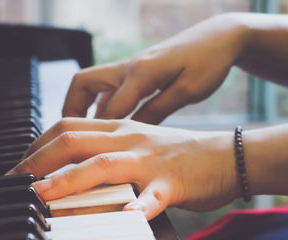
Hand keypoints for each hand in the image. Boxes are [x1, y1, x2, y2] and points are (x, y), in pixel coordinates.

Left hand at [7, 118, 237, 219]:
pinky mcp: (172, 182)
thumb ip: (109, 147)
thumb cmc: (178, 153)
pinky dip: (136, 207)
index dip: (39, 144)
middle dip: (40, 160)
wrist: (224, 155)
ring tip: (45, 194)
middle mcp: (130, 139)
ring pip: (105, 165)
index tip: (22, 165)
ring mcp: (150, 160)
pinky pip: (151, 196)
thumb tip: (76, 164)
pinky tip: (126, 217)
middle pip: (76, 141)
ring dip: (71, 179)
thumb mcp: (139, 141)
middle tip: (18, 182)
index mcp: (121, 128)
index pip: (69, 127)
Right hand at [62, 15, 247, 123]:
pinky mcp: (137, 70)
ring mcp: (131, 66)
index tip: (88, 155)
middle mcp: (130, 67)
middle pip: (82, 84)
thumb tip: (132, 131)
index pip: (109, 109)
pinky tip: (108, 122)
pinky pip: (109, 87)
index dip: (96, 135)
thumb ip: (158, 110)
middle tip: (69, 137)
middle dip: (71, 111)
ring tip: (82, 134)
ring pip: (92, 84)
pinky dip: (101, 103)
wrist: (219, 37)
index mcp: (142, 73)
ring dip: (82, 106)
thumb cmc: (208, 62)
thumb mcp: (188, 91)